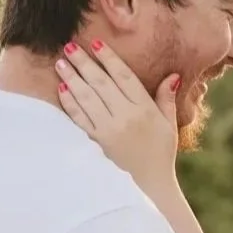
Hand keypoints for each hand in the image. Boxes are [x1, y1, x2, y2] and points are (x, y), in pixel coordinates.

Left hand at [54, 41, 180, 188]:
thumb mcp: (169, 126)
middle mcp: (127, 117)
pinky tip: (62, 90)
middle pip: (102, 83)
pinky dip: (70, 103)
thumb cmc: (160, 156)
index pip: (125, 77)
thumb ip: (167, 99)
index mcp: (145, 110)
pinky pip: (80, 119)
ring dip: (72, 78)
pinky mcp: (96, 144)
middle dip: (84, 63)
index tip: (97, 44)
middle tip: (69, 46)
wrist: (150, 189)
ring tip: (61, 63)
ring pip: (87, 98)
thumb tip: (172, 75)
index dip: (110, 59)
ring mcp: (110, 130)